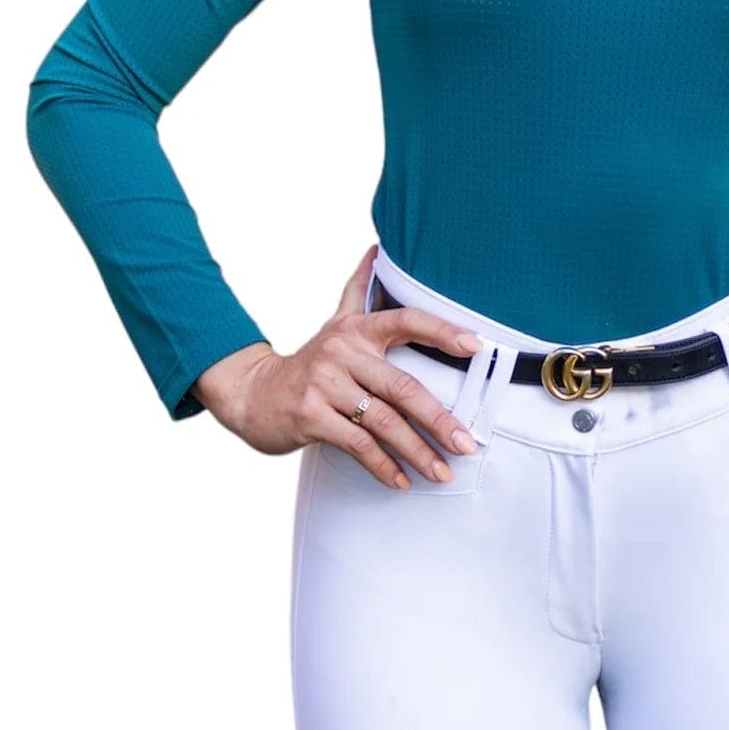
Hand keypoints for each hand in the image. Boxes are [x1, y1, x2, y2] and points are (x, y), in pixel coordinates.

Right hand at [190, 244, 486, 481]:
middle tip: (468, 443)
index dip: (442, 332)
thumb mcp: (334, 321)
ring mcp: (325, 385)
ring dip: (417, 451)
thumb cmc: (308, 360)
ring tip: (443, 472)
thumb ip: (359, 288)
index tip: (475, 347)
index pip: (406, 322)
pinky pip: (357, 444)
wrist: (252, 392)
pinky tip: (402, 481)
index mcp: (355, 329)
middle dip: (440, 419)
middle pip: (401, 386)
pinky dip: (383, 466)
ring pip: (382, 422)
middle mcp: (342, 352)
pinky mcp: (310, 417)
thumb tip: (377, 248)